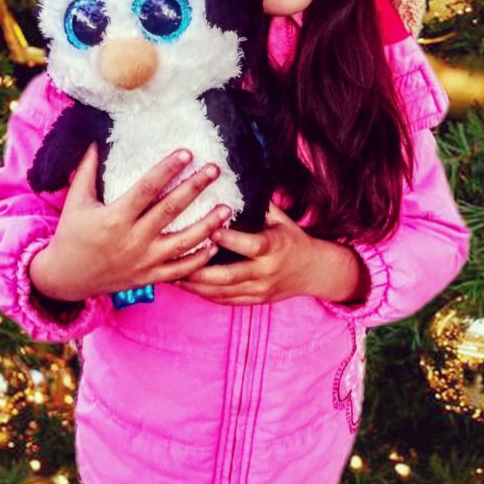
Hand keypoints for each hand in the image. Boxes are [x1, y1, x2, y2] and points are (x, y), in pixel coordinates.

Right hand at [29, 144, 231, 302]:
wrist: (66, 279)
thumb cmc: (72, 235)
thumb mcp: (76, 201)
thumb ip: (87, 170)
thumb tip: (95, 139)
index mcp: (114, 218)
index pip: (146, 189)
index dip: (167, 170)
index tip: (187, 153)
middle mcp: (132, 240)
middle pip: (170, 211)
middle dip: (194, 188)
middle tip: (214, 169)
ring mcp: (143, 261)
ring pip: (182, 243)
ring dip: (207, 225)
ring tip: (227, 208)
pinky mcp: (149, 278)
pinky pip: (180, 270)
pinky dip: (200, 259)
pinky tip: (216, 244)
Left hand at [174, 202, 320, 304]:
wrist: (313, 271)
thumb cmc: (292, 239)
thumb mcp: (281, 219)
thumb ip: (259, 205)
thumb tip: (235, 182)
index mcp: (274, 248)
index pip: (250, 246)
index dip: (230, 240)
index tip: (209, 230)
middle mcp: (266, 272)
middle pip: (229, 276)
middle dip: (200, 270)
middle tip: (175, 259)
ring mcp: (259, 290)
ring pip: (222, 292)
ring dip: (196, 285)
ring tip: (170, 274)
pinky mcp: (254, 301)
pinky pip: (225, 301)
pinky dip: (204, 294)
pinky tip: (186, 285)